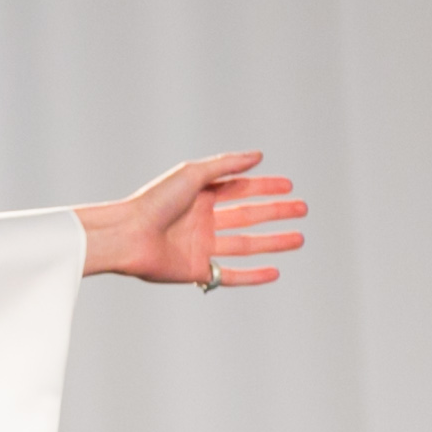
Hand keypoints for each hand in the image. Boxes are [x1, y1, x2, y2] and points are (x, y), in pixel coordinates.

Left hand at [75, 152, 306, 287]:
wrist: (129, 235)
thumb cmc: (154, 202)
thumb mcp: (192, 174)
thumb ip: (226, 165)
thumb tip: (258, 156)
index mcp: (199, 196)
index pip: (239, 189)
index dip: (264, 187)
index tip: (290, 186)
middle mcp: (201, 221)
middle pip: (247, 216)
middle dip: (275, 213)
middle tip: (302, 209)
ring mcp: (200, 247)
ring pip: (245, 245)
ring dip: (273, 242)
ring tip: (299, 238)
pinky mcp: (197, 271)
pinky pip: (231, 274)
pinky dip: (254, 275)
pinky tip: (275, 271)